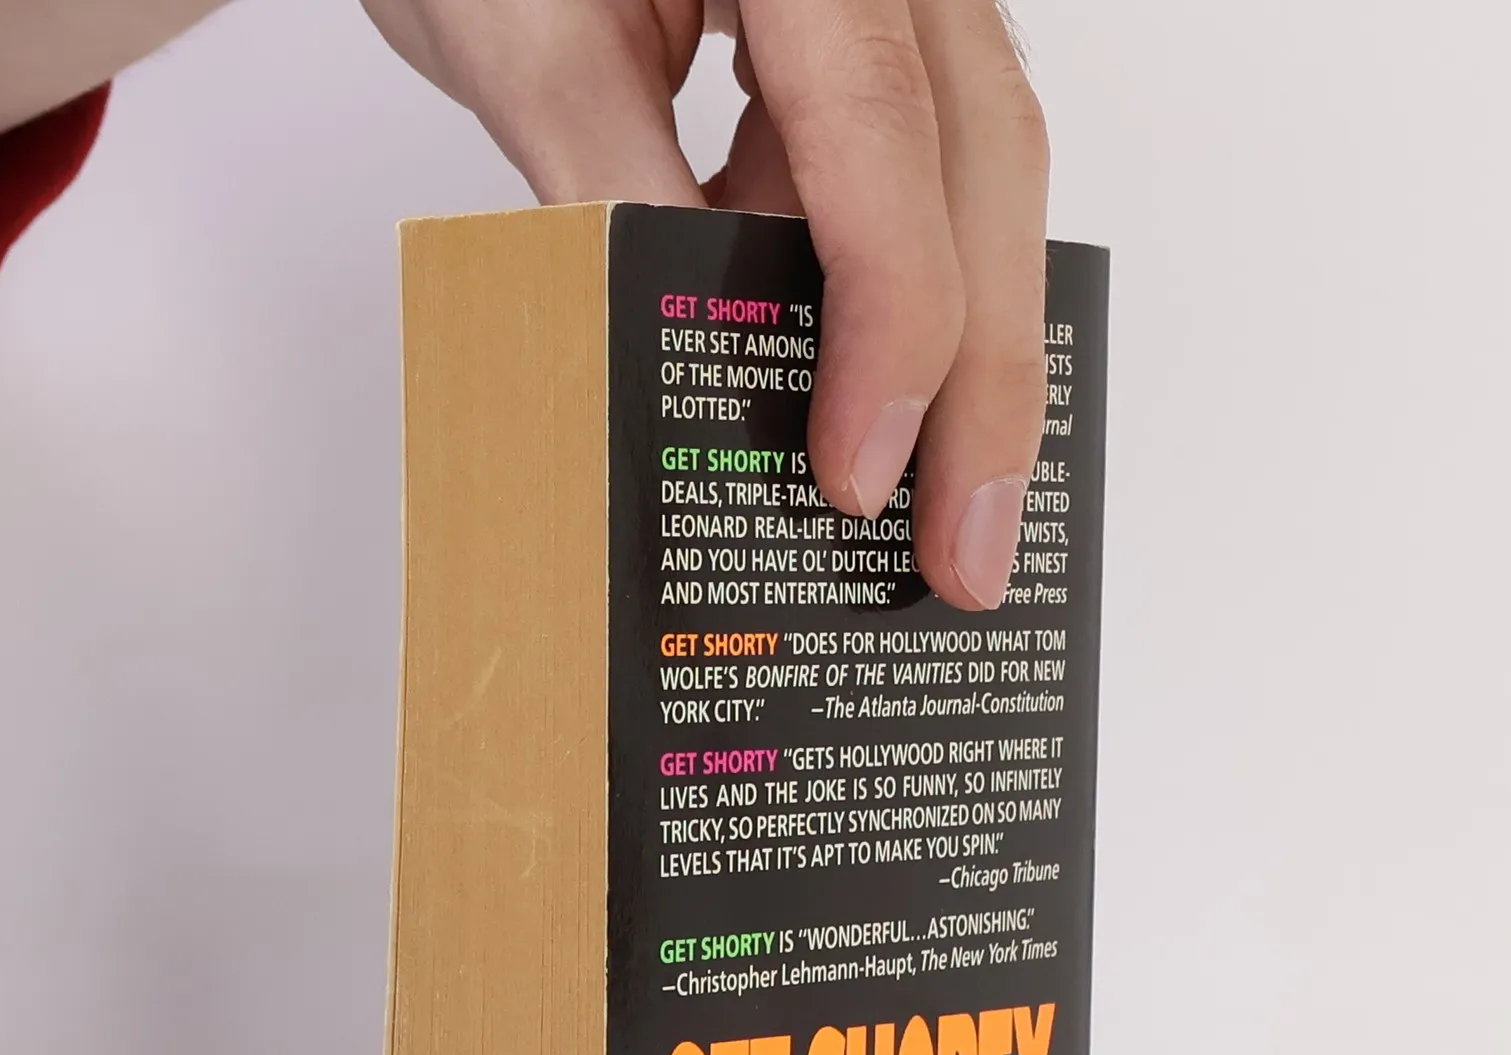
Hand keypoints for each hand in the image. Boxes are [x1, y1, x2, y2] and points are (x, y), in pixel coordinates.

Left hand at [364, 0, 1049, 611]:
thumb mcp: (527, 40)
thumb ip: (615, 194)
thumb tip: (691, 371)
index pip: (882, 131)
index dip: (889, 319)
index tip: (857, 472)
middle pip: (984, 167)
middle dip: (984, 378)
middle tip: (965, 548)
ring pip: (980, 176)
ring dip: (961, 350)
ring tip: (939, 505)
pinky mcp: (881, 38)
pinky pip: (923, 170)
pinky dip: (894, 290)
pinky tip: (866, 396)